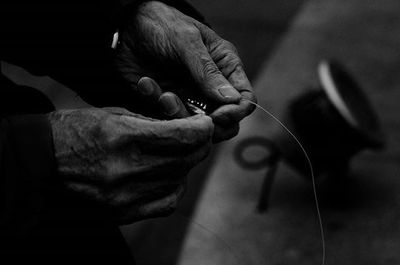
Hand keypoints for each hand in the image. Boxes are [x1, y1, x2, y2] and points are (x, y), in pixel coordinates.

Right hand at [48, 107, 212, 223]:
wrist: (42, 159)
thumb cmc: (79, 129)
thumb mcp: (116, 114)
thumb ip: (155, 124)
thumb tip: (190, 129)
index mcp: (123, 136)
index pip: (182, 136)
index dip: (202, 129)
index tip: (206, 123)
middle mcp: (125, 169)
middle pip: (186, 159)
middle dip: (199, 144)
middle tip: (199, 136)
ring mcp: (124, 195)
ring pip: (179, 180)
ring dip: (186, 164)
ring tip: (178, 152)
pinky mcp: (121, 212)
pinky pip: (167, 202)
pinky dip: (174, 186)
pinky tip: (167, 175)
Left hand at [115, 1, 255, 141]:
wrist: (124, 27)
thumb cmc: (161, 24)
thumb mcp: (186, 41)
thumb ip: (207, 71)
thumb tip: (233, 100)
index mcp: (225, 66)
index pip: (245, 98)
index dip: (236, 112)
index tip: (217, 116)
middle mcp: (212, 87)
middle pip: (228, 121)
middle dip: (211, 124)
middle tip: (191, 118)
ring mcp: (191, 98)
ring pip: (199, 126)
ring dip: (180, 115)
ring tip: (164, 95)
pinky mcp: (170, 105)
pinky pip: (171, 119)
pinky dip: (158, 106)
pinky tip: (146, 84)